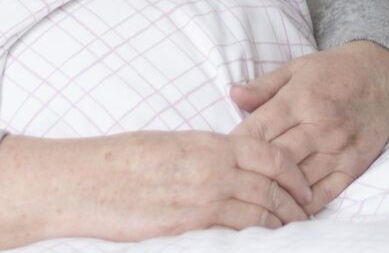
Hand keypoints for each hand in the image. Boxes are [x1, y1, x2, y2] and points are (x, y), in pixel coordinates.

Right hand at [0, 129, 313, 250]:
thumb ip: (205, 154)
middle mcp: (212, 170)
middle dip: (295, 205)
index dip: (294, 174)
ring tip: (290, 232)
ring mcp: (201, 201)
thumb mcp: (169, 145)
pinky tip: (261, 243)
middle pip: (272, 188)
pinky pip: (234, 235)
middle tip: (305, 216)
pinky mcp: (187, 228)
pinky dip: (253, 238)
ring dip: (280, 225)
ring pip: (259, 214)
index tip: (303, 188)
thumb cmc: (118, 162)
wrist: (82, 182)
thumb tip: (229, 164)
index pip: (271, 155)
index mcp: (209, 144)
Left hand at [229, 41, 388, 214]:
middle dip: (250, 173)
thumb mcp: (298, 67)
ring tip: (251, 203)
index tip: (219, 156)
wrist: (386, 74)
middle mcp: (320, 125)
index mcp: (301, 98)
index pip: (259, 129)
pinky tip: (287, 211)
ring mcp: (339, 147)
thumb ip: (264, 85)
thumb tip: (232, 94)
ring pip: (299, 180)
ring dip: (275, 194)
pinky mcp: (355, 164)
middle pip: (276, 159)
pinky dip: (305, 206)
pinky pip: (326, 192)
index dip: (236, 146)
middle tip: (229, 184)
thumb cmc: (336, 70)